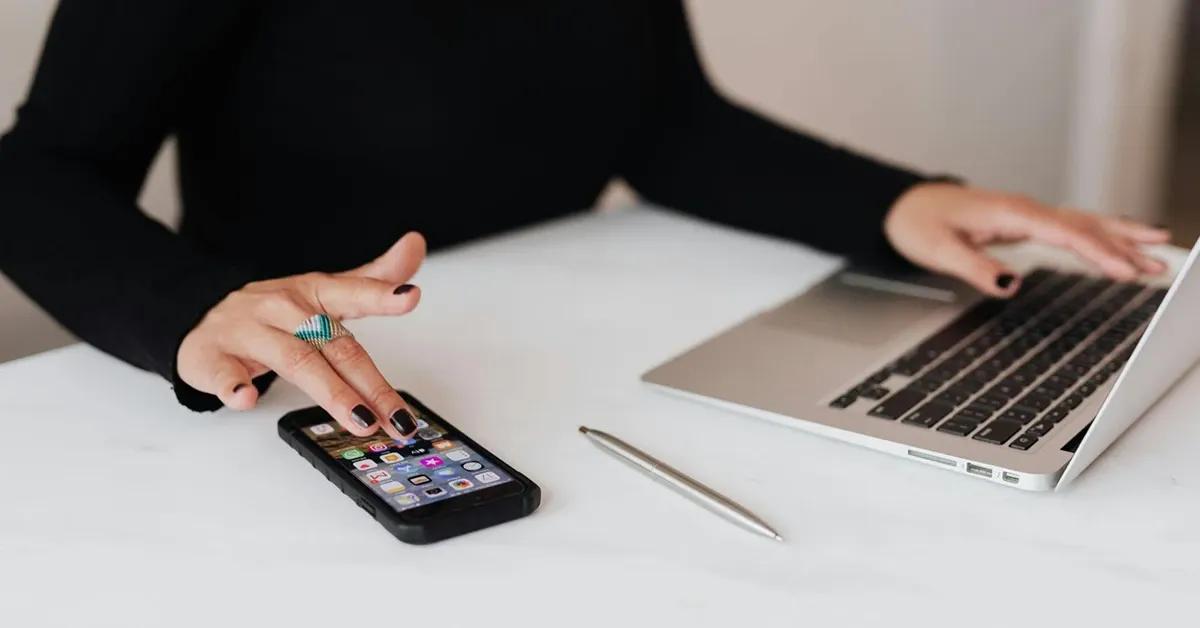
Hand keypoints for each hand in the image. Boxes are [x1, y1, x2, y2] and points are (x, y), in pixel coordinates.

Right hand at [177, 232, 426, 438]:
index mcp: (312, 293)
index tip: (410, 297)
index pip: (352, 292)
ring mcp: (247, 332)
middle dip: (370, 384)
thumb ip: (372, 279)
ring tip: (361, 419)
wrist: (200, 315)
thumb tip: (415, 245)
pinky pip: (224, 373)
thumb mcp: (324, 291)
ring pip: (295, 361)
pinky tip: (246, 398)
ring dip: (330, 393)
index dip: (382, 295)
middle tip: (399, 417)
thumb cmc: (273, 312)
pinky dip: (234, 386)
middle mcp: (283, 309)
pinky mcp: (212, 358)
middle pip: (334, 346)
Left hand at [884, 183, 1170, 296]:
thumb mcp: (938, 250)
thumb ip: (974, 267)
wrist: (904, 206)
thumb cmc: (918, 224)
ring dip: (1121, 238)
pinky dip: (1101, 233)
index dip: (1098, 252)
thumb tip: (1010, 284)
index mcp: (1010, 213)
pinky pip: (1072, 227)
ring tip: (1159, 251)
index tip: (1125, 270)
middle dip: (1124, 246)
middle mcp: (1025, 210)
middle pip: (1084, 226)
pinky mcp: (1025, 222)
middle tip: (1160, 266)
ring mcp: (1027, 215)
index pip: (1064, 232)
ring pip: (1084, 224)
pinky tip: (1123, 240)